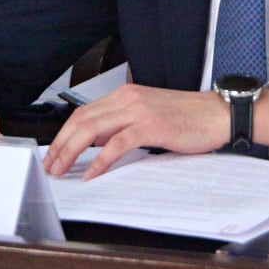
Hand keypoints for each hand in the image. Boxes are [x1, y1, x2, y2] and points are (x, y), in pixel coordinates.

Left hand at [42, 84, 268, 179]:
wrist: (217, 114)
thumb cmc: (188, 117)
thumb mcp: (148, 115)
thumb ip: (122, 124)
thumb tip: (96, 142)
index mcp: (126, 95)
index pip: (83, 113)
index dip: (63, 134)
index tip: (54, 153)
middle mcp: (128, 98)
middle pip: (81, 120)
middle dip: (60, 145)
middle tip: (50, 166)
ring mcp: (138, 111)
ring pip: (92, 129)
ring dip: (71, 152)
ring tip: (62, 170)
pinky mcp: (150, 126)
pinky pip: (116, 144)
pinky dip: (99, 160)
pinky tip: (92, 173)